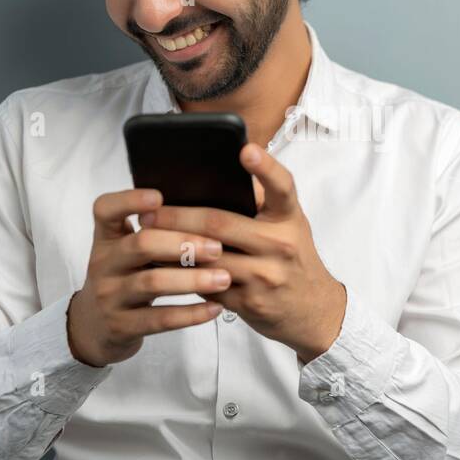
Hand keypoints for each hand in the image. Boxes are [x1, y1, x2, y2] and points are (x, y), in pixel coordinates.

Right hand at [67, 188, 229, 366]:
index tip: (159, 197)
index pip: (105, 210)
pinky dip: (190, 313)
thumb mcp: (126, 252)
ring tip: (224, 279)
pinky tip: (215, 308)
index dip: (129, 201)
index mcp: (106, 239)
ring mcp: (109, 296)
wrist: (94, 327)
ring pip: (152, 282)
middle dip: (183, 244)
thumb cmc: (124, 279)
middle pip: (141, 244)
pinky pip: (159, 319)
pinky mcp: (120, 326)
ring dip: (193, 280)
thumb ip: (153, 232)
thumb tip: (206, 214)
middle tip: (217, 248)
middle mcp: (103, 264)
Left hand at [138, 144, 346, 363]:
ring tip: (145, 236)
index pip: (282, 186)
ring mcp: (265, 275)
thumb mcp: (288, 225)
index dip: (265, 167)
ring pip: (206, 257)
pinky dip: (181, 274)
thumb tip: (212, 177)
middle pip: (220, 223)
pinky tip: (160, 265)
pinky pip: (206, 285)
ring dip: (171, 247)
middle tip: (148, 211)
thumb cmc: (293, 258)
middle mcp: (280, 244)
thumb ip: (260, 203)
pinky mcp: (249, 302)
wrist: (314, 310)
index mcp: (289, 218)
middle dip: (178, 216)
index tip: (246, 149)